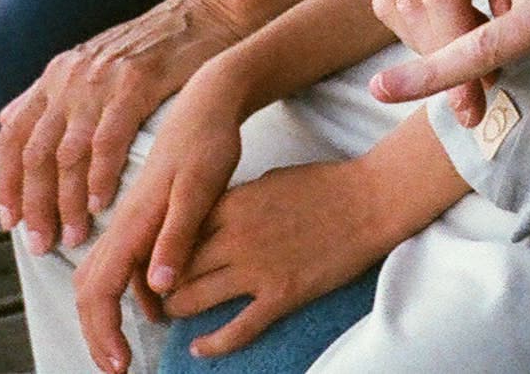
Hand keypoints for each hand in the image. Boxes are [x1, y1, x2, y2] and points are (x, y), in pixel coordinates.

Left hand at [0, 0, 250, 253]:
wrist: (209, 12)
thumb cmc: (156, 46)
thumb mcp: (93, 61)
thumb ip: (52, 94)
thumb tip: (7, 120)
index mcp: (57, 75)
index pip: (14, 136)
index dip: (7, 182)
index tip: (11, 221)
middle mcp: (71, 77)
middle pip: (36, 153)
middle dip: (35, 205)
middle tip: (42, 243)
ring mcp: (102, 80)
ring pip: (68, 154)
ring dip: (67, 202)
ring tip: (74, 235)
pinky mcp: (136, 84)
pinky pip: (108, 141)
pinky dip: (101, 177)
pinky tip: (102, 205)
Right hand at [71, 79, 246, 373]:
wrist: (210, 100)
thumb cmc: (210, 142)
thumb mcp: (202, 190)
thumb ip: (179, 236)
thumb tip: (159, 288)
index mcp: (132, 222)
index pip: (101, 290)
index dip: (104, 333)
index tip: (120, 366)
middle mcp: (122, 222)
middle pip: (90, 289)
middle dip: (98, 333)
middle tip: (119, 367)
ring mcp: (130, 218)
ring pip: (101, 275)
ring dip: (109, 314)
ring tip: (131, 346)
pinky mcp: (143, 213)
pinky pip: (122, 262)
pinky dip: (127, 291)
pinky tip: (156, 303)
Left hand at [161, 158, 397, 357]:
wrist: (370, 201)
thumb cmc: (325, 185)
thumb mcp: (270, 180)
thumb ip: (238, 202)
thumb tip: (218, 219)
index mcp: (232, 205)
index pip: (177, 233)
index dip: (163, 251)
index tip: (159, 261)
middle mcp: (236, 237)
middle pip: (178, 268)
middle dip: (163, 284)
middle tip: (160, 293)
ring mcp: (258, 268)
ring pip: (195, 299)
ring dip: (179, 310)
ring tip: (175, 316)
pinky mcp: (281, 295)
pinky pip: (236, 329)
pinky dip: (212, 344)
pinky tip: (199, 349)